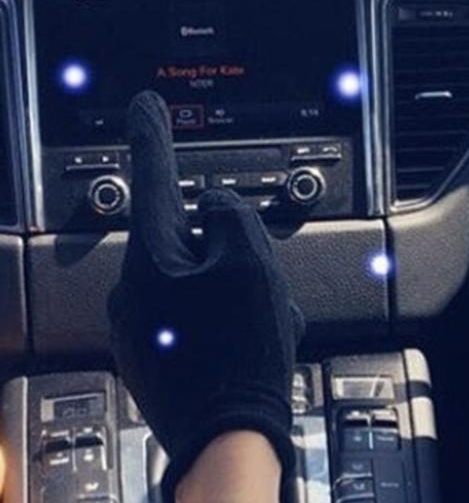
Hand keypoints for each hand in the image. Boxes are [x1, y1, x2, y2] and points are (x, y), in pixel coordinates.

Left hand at [108, 91, 303, 501]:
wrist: (230, 437)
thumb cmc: (242, 352)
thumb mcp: (251, 266)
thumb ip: (233, 218)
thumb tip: (214, 207)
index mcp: (152, 258)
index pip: (152, 176)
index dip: (153, 133)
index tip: (145, 104)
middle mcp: (134, 290)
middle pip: (189, 239)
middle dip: (230, 254)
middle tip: (260, 290)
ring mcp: (139, 327)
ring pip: (197, 281)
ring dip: (233, 293)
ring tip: (261, 327)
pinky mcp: (153, 357)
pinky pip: (193, 317)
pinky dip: (224, 322)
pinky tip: (249, 345)